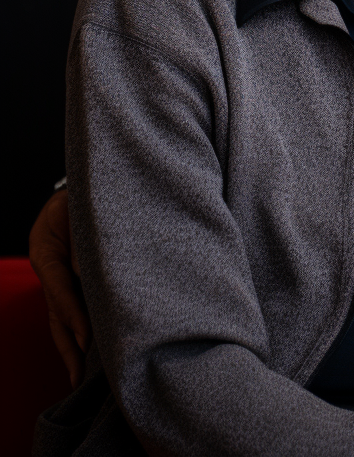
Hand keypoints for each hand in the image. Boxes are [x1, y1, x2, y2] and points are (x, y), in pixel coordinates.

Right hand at [28, 189, 91, 386]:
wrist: (84, 189)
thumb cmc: (83, 195)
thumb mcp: (78, 209)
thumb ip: (88, 238)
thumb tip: (96, 270)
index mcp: (46, 251)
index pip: (58, 288)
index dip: (72, 314)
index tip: (86, 338)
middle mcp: (50, 268)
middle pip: (55, 312)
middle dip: (68, 343)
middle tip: (79, 373)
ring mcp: (59, 277)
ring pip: (62, 315)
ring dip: (72, 344)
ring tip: (80, 376)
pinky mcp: (73, 279)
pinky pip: (76, 306)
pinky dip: (82, 327)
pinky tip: (92, 350)